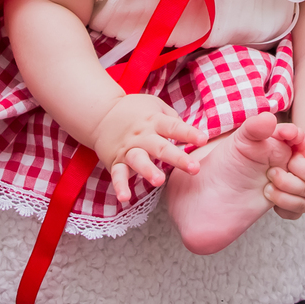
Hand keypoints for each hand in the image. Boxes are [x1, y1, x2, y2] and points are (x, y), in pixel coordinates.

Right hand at [91, 94, 206, 202]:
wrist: (101, 114)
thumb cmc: (135, 112)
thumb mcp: (155, 106)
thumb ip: (173, 119)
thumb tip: (191, 133)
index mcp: (154, 121)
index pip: (174, 127)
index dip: (189, 133)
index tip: (203, 140)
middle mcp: (142, 135)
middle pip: (161, 147)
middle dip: (178, 158)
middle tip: (194, 168)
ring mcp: (128, 149)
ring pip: (138, 160)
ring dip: (148, 171)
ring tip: (159, 181)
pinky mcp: (116, 161)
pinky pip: (117, 174)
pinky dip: (120, 186)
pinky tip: (124, 198)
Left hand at [265, 132, 304, 219]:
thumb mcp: (304, 135)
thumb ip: (293, 133)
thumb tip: (285, 132)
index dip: (293, 163)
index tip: (289, 155)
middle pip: (301, 190)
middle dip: (282, 180)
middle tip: (270, 171)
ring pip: (296, 206)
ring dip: (278, 196)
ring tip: (267, 185)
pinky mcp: (304, 210)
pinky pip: (290, 215)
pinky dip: (280, 208)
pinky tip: (273, 196)